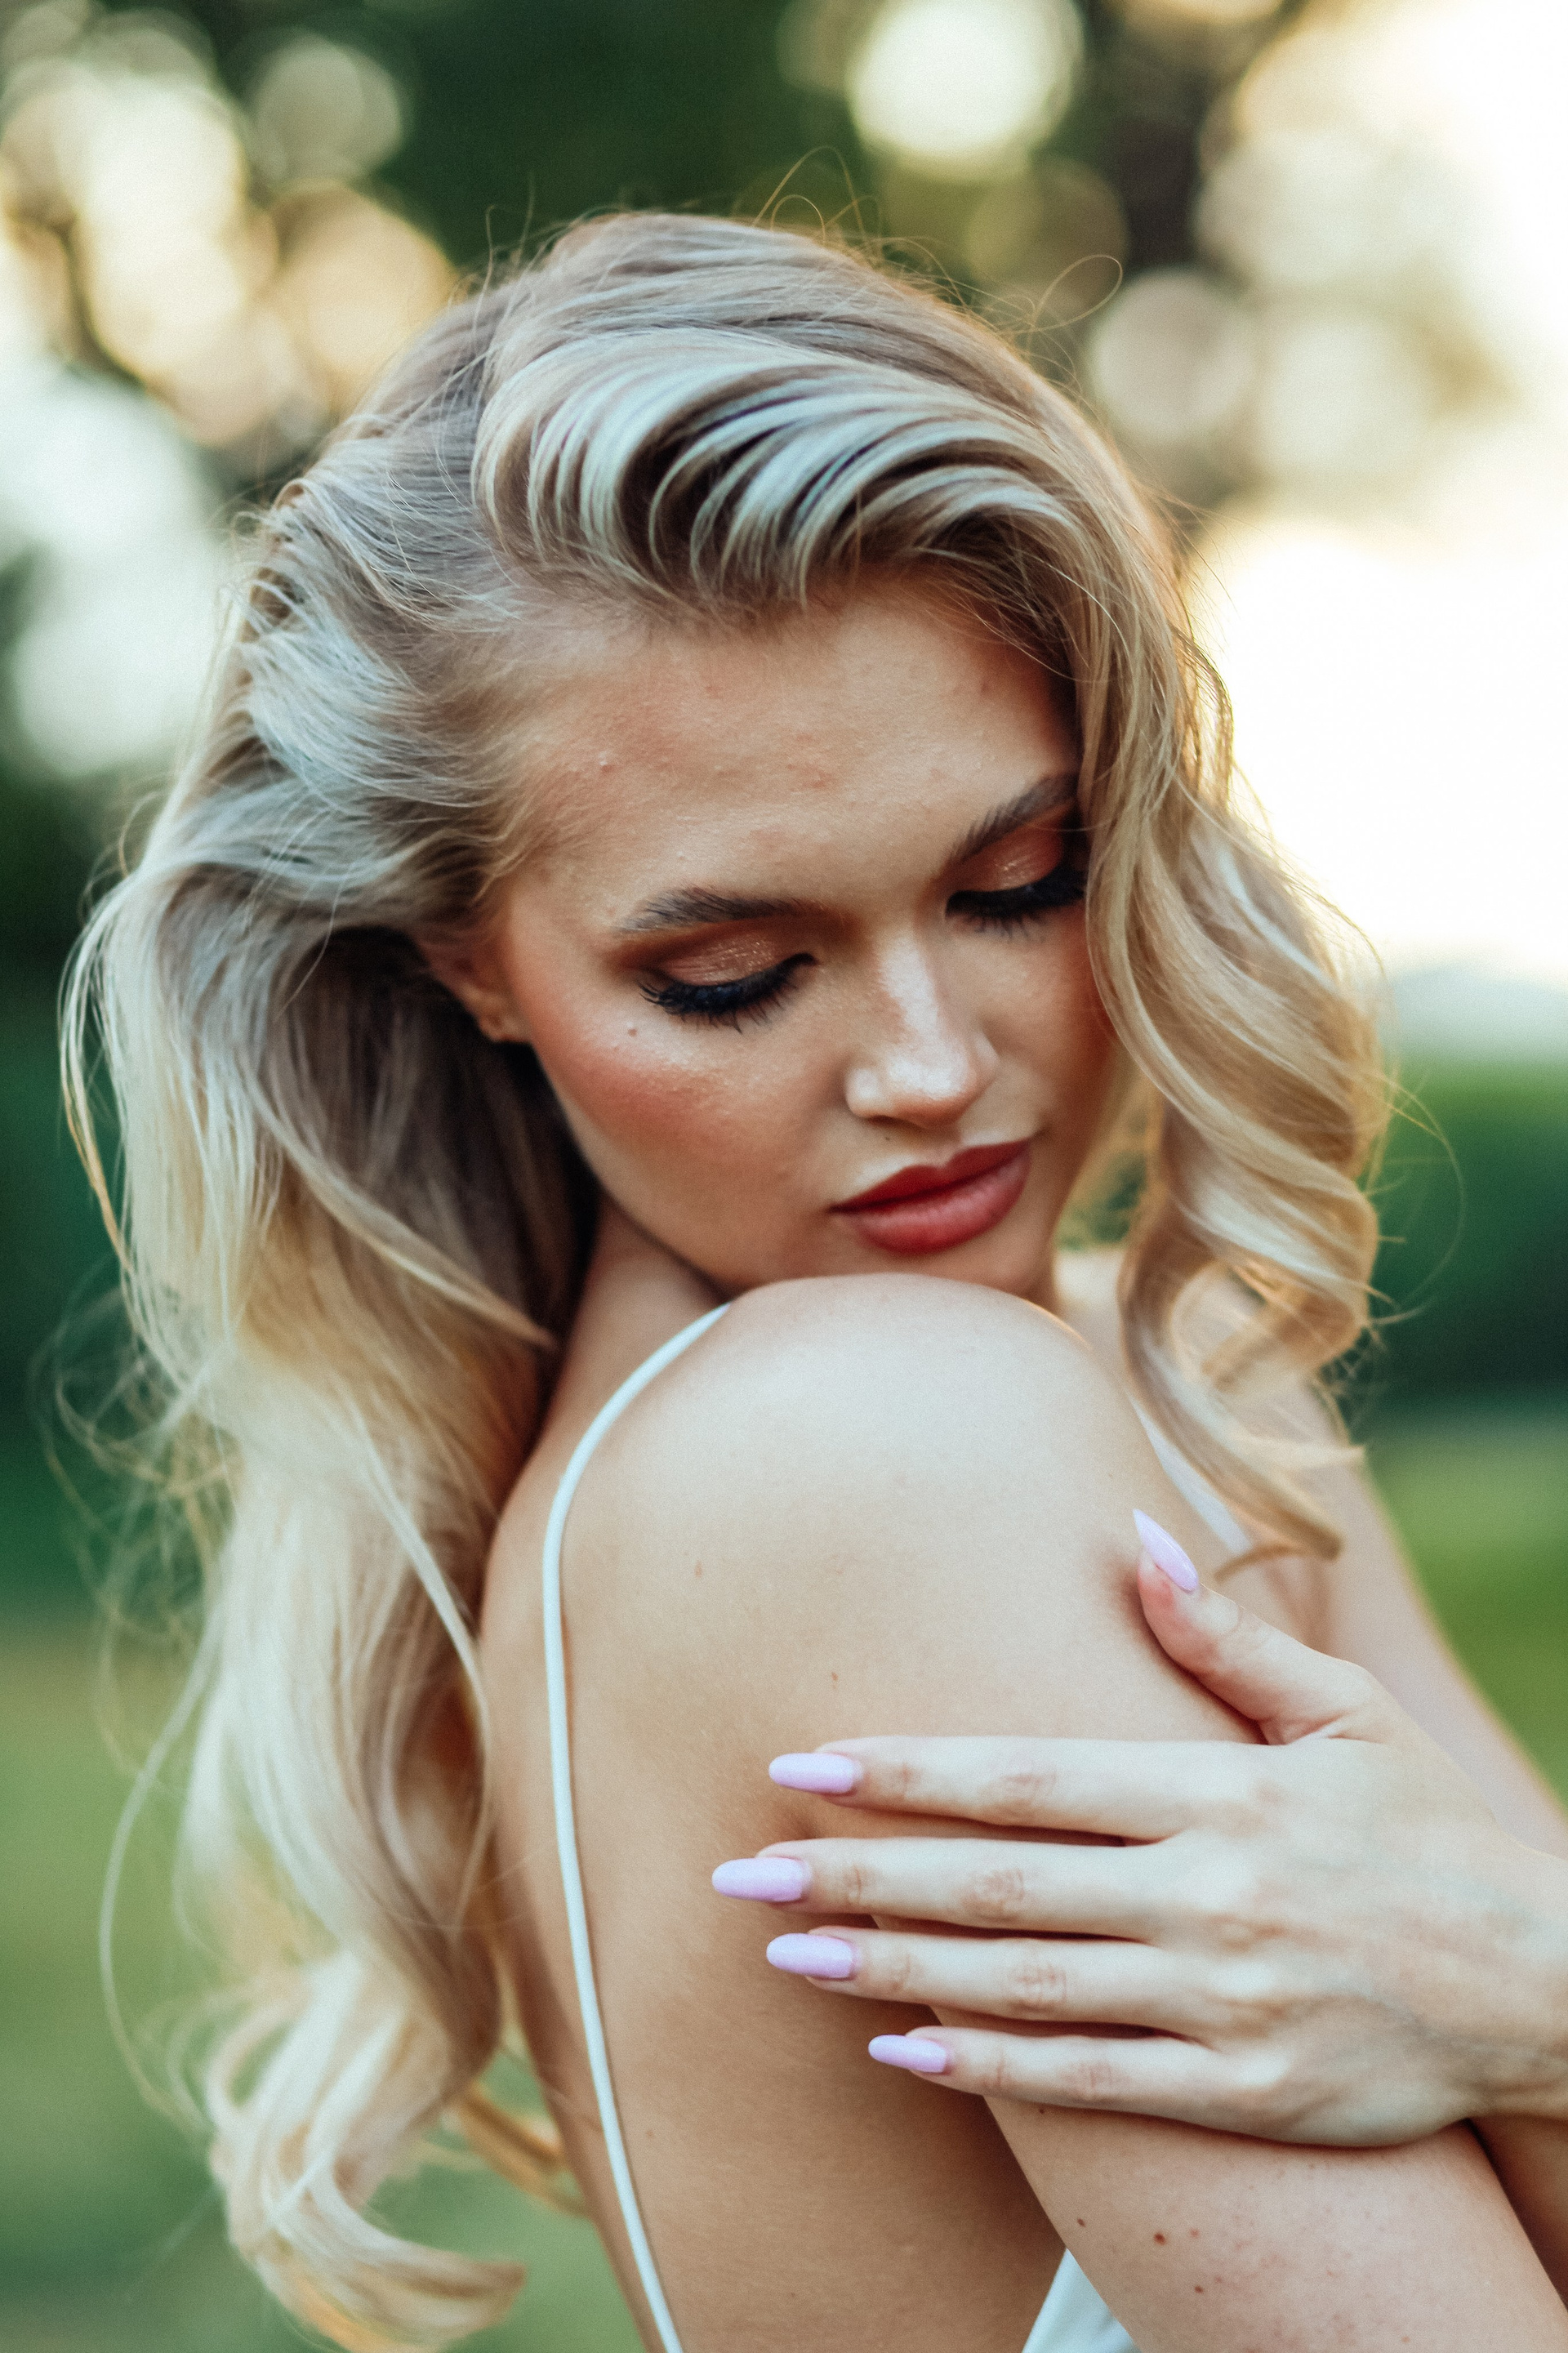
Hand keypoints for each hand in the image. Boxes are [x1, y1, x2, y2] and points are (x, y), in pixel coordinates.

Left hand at [715, 1529, 1567, 2143]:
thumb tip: (1134, 1543)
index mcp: (1219, 1790)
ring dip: (891, 1970)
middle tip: (738, 1876)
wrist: (1550, 1989)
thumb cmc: (1429, 1833)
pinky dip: (989, 2067)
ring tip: (784, 1959)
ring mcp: (1222, 2002)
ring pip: (1023, 1986)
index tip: (799, 1762)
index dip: (905, 1770)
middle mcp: (1207, 1894)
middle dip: (856, 1876)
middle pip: (996, 1884)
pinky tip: (901, 2049)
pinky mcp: (1245, 2093)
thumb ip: (1226, 1640)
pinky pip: (1090, 2084)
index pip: (1027, 1776)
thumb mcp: (1347, 1715)